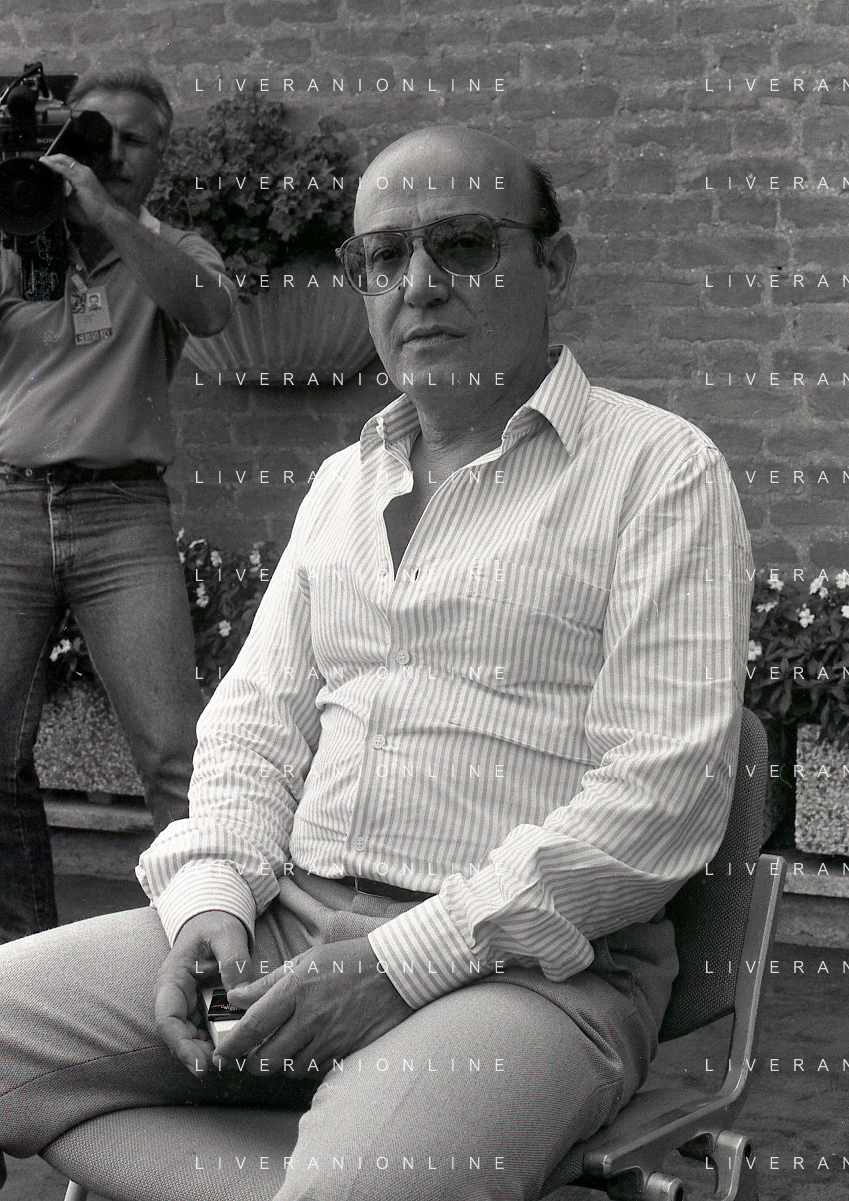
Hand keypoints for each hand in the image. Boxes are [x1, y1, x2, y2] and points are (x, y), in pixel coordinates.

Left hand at [39, 153, 115, 228]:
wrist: (108, 217)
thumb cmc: (94, 213)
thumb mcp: (74, 203)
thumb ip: (63, 197)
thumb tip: (49, 199)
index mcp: (83, 176)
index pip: (67, 164)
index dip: (55, 162)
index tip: (44, 165)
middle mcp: (84, 172)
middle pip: (64, 158)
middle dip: (50, 158)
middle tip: (39, 162)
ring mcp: (83, 174)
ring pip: (63, 160)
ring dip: (50, 160)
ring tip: (40, 162)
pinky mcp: (80, 179)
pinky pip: (63, 169)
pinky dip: (53, 165)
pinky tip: (45, 163)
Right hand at [154, 910, 252, 1077]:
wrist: (215, 918)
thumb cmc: (215, 923)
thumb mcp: (226, 934)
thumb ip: (233, 961)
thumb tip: (241, 995)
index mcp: (172, 980)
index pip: (167, 1020)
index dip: (180, 1046)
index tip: (200, 1065)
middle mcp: (177, 997)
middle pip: (180, 1035)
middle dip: (199, 1054)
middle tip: (225, 1065)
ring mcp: (191, 1004)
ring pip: (195, 1036)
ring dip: (212, 1050)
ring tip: (236, 1058)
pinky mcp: (206, 1007)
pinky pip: (211, 1028)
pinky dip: (223, 1038)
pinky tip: (242, 1044)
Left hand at [214, 937, 413, 1078]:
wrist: (397, 971)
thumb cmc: (350, 958)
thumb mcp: (307, 959)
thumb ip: (268, 982)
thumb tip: (236, 997)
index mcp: (296, 989)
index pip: (253, 1026)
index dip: (232, 1045)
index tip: (221, 1053)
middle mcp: (310, 1017)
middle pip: (266, 1058)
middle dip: (252, 1061)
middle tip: (248, 1054)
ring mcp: (330, 1037)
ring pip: (290, 1067)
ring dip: (279, 1063)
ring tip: (281, 1047)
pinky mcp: (346, 1050)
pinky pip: (315, 1068)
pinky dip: (305, 1064)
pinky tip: (307, 1047)